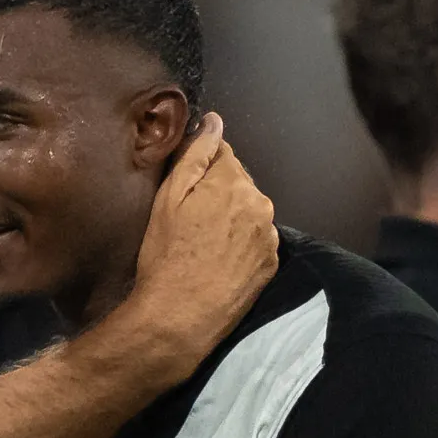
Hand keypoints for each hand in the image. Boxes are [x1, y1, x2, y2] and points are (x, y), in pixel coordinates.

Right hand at [115, 113, 276, 365]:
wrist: (181, 316)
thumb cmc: (166, 255)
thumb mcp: (169, 199)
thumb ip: (196, 155)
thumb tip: (214, 121)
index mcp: (234, 182)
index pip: (223, 153)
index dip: (202, 168)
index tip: (186, 189)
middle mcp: (261, 203)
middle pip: (239, 183)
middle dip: (219, 192)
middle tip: (191, 219)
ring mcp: (270, 236)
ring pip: (250, 211)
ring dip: (232, 217)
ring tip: (205, 242)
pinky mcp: (271, 264)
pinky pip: (257, 240)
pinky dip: (242, 242)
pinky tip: (220, 258)